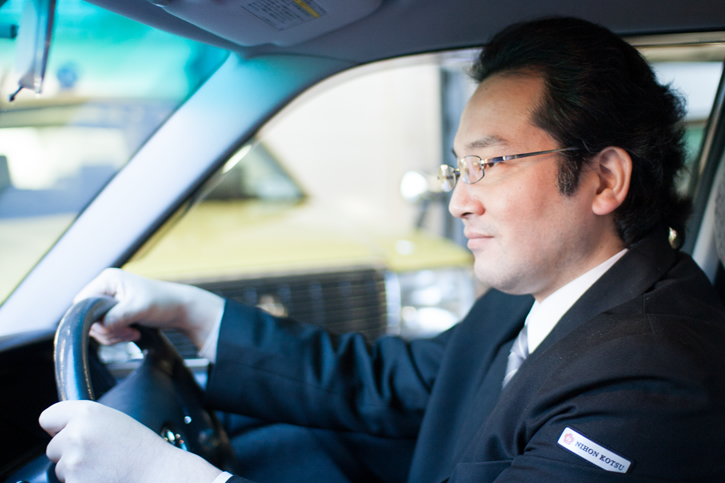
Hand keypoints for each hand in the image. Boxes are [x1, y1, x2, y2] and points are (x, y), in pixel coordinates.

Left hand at [40, 401, 222, 482]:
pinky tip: (102, 478)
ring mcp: (72, 461)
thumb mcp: (114, 420)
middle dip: (69, 453)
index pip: (48, 417)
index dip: (58, 427)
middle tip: (98, 454)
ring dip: (76, 471)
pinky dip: (81, 482)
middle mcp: (75, 434)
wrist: (156, 474)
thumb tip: (61, 429)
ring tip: (104, 467)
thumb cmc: (140, 449)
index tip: (68, 433)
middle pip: (53, 447)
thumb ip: (86, 420)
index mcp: (86, 412)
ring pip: (60, 469)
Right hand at [75, 268, 223, 348]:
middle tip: (127, 331)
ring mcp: (111, 301)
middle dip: (107, 330)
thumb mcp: (139, 308)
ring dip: (114, 335)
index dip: (93, 319)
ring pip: (97, 327)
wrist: (180, 309)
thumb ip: (117, 317)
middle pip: (88, 317)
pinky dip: (117, 336)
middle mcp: (106, 288)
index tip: (113, 326)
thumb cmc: (163, 302)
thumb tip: (100, 328)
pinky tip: (133, 333)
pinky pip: (106, 330)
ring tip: (133, 333)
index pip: (82, 302)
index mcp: (108, 280)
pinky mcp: (116, 312)